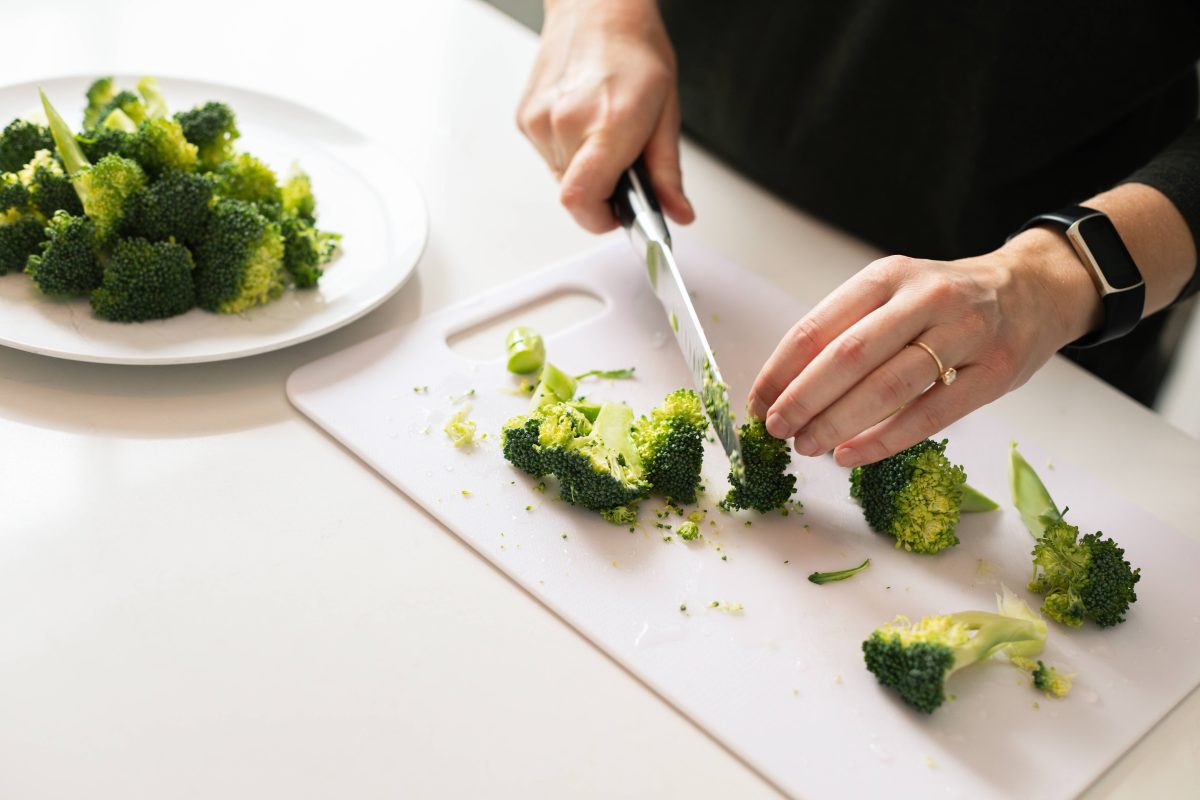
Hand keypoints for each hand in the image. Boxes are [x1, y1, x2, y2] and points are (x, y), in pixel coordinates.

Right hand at [516, 0, 693, 231]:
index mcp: (607, 124)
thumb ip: (667, 171)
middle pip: (576, 196)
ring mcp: (539, 122)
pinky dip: (568, 151)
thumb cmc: (634, 50)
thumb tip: (677, 213)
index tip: (619, 215)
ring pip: (561, 178)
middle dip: (601, 191)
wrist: (597, 8)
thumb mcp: (666, 112)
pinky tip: (582, 120)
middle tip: (621, 159)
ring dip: (584, 170)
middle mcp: (565, 124)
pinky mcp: (525, 119)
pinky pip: (548, 157)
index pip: (582, 202)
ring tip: (602, 131)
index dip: (602, 220)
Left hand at [747, 229, 1103, 466]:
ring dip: (838, 422)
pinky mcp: (996, 371)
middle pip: (849, 356)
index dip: (780, 369)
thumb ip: (846, 332)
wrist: (1033, 288)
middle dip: (803, 398)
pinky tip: (852, 455)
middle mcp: (925, 298)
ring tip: (807, 447)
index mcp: (887, 277)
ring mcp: (965, 334)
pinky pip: (931, 414)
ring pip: (889, 385)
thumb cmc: (945, 302)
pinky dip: (885, 440)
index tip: (757, 401)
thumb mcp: (893, 296)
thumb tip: (782, 387)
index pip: (818, 326)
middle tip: (776, 429)